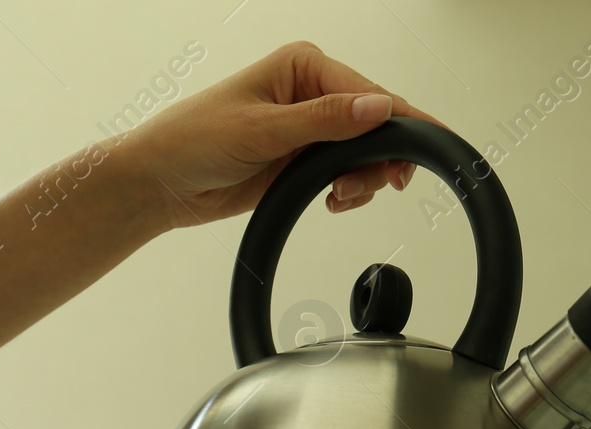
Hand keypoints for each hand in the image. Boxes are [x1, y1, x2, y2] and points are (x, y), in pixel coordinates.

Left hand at [120, 40, 440, 229]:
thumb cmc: (195, 140)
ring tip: (337, 196)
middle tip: (368, 186)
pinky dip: (351, 191)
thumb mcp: (263, 130)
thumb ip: (325, 120)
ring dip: (363, 180)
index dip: (403, 125)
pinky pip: (350, 172)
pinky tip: (332, 199)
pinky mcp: (306, 157)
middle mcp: (313, 91)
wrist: (164, 182)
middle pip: (379, 125)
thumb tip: (379, 107)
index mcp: (304, 67)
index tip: (426, 152)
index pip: (372, 93)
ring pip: (368, 153)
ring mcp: (312, 126)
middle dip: (379, 160)